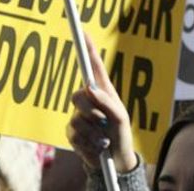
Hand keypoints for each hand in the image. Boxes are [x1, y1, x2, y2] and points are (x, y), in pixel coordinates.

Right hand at [66, 35, 136, 172]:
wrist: (114, 160)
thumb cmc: (122, 135)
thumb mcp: (121, 119)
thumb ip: (108, 103)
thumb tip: (89, 89)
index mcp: (104, 92)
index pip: (94, 67)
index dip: (88, 49)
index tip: (82, 32)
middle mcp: (90, 101)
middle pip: (77, 96)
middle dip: (91, 112)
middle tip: (104, 122)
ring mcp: (79, 116)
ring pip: (77, 119)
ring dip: (94, 133)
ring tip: (104, 138)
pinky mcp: (72, 132)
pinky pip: (74, 135)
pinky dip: (88, 143)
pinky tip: (97, 146)